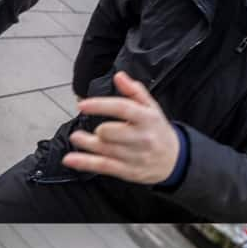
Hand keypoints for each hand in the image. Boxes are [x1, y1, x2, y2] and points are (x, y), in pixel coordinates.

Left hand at [63, 71, 180, 183]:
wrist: (176, 160)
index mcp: (148, 119)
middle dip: (99, 130)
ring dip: (86, 143)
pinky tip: (70, 159)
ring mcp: (135, 156)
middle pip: (110, 132)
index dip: (100, 106)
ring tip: (77, 137)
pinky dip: (85, 163)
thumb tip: (119, 76)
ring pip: (104, 149)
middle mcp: (142, 138)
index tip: (83, 105)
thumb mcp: (152, 108)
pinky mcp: (128, 170)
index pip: (122, 109)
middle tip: (96, 128)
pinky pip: (103, 166)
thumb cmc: (158, 131)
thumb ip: (135, 91)